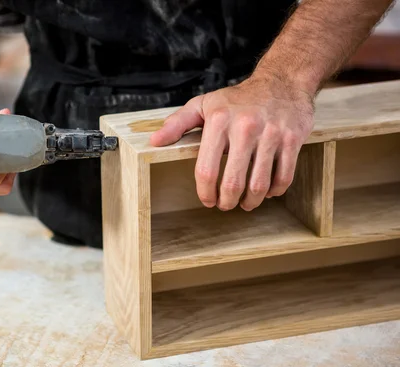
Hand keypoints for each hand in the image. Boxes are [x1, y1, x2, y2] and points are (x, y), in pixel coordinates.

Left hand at [150, 75, 314, 210]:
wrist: (282, 80)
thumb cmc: (238, 98)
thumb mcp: (204, 104)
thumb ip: (178, 123)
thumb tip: (155, 141)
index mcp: (218, 121)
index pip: (206, 169)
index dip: (205, 192)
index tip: (207, 200)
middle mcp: (244, 127)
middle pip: (232, 182)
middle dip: (227, 201)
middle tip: (225, 205)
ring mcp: (271, 133)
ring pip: (259, 184)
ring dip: (250, 201)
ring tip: (245, 203)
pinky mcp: (292, 139)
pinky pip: (283, 176)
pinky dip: (274, 191)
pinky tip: (266, 192)